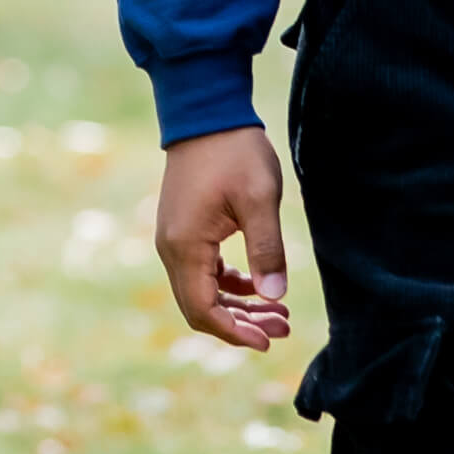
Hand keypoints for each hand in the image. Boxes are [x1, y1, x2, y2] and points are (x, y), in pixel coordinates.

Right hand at [154, 128, 293, 350]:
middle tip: (282, 328)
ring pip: (201, 291)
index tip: (268, 341)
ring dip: (237, 306)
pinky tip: (256, 284)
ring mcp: (174, 238)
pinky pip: (201, 271)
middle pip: (200, 306)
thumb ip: (267, 250)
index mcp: (186, 245)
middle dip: (240, 324)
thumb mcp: (259, 199)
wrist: (206, 113)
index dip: (234, 333)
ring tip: (277, 313)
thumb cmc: (234, 151)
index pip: (202, 310)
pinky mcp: (183, 229)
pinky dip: (227, 285)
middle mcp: (171, 248)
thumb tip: (274, 297)